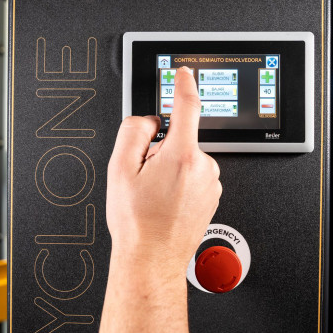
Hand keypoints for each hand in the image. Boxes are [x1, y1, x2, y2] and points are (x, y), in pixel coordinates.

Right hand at [107, 67, 221, 277]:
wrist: (152, 259)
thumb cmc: (138, 223)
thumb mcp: (120, 169)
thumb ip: (134, 131)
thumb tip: (150, 122)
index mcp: (182, 156)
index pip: (188, 106)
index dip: (184, 84)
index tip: (184, 72)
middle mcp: (203, 168)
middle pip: (180, 140)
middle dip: (161, 151)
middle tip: (145, 179)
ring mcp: (211, 185)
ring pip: (187, 160)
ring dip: (171, 169)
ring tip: (155, 197)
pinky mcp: (212, 198)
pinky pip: (194, 178)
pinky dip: (180, 183)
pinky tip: (166, 204)